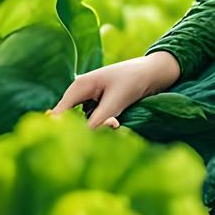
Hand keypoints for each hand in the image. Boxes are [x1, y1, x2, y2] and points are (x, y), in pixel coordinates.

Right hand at [47, 51, 180, 128]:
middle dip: (87, 129)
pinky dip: (103, 124)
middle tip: (111, 124)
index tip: (77, 143)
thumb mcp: (116, 101)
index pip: (59, 114)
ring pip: (83, 124)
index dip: (64, 130)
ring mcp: (88, 100)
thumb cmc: (135, 80)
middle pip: (70, 121)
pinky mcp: (97, 106)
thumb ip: (97, 121)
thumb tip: (81, 138)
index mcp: (79, 86)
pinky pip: (93, 122)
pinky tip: (116, 122)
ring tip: (116, 122)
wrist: (154, 72)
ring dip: (98, 127)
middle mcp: (79, 93)